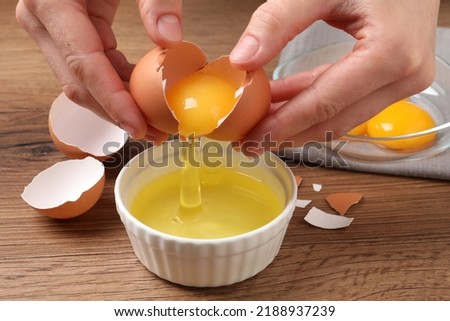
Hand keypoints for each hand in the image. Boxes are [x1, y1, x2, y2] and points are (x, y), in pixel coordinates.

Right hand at [16, 0, 181, 141]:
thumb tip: (170, 42)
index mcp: (53, 2)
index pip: (86, 67)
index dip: (114, 103)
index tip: (140, 127)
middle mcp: (43, 19)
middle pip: (79, 84)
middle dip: (117, 113)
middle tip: (154, 132)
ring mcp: (51, 27)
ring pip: (82, 82)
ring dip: (117, 106)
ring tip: (153, 123)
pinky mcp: (66, 31)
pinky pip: (89, 68)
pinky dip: (115, 86)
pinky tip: (141, 99)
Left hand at [230, 0, 439, 152]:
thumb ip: (278, 21)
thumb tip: (243, 59)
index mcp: (390, 53)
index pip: (324, 105)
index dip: (284, 125)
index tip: (252, 138)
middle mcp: (404, 75)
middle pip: (334, 120)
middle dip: (288, 133)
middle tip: (250, 139)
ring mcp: (404, 80)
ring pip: (341, 116)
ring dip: (299, 120)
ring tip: (261, 119)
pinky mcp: (395, 78)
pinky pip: (348, 100)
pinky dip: (314, 102)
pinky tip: (283, 99)